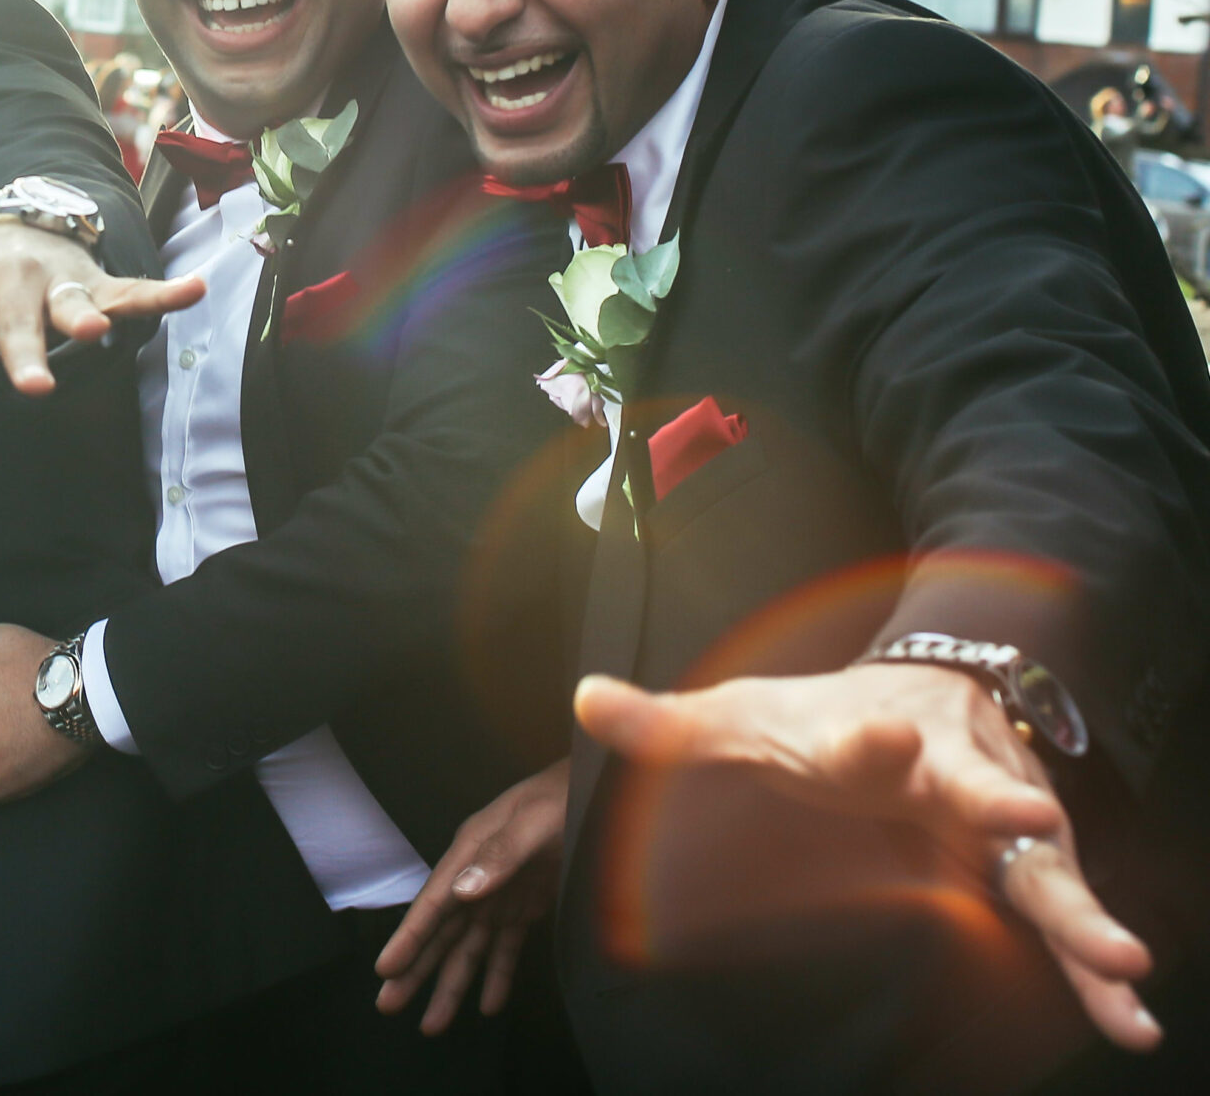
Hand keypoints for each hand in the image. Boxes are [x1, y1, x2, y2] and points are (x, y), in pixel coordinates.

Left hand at [0, 220, 203, 462]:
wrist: (8, 236)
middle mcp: (8, 289)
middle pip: (18, 326)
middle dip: (24, 352)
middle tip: (32, 386)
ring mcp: (56, 287)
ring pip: (74, 306)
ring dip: (88, 317)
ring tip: (101, 332)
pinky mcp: (97, 288)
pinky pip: (132, 295)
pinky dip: (162, 295)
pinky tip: (193, 289)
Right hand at [375, 758, 566, 1033]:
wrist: (599, 787)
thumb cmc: (564, 796)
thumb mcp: (535, 820)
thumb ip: (501, 854)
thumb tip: (463, 890)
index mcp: (470, 852)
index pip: (433, 903)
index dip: (409, 939)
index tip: (386, 970)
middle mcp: (478, 877)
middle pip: (441, 933)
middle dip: (416, 970)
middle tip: (389, 1006)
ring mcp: (501, 894)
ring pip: (469, 948)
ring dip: (452, 984)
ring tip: (434, 1025)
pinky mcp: (526, 905)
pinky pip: (506, 947)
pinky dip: (498, 976)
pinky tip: (489, 1005)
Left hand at [577, 665, 1160, 1051]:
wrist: (921, 695)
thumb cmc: (816, 721)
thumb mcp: (735, 717)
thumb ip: (664, 723)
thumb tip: (584, 696)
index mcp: (868, 736)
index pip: (861, 735)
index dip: (866, 738)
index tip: (878, 738)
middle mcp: (946, 772)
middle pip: (978, 790)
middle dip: (1008, 807)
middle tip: (1033, 818)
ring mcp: (995, 823)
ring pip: (1041, 867)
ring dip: (1079, 916)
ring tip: (1121, 967)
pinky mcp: (1021, 869)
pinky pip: (1060, 918)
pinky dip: (1093, 965)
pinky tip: (1125, 1014)